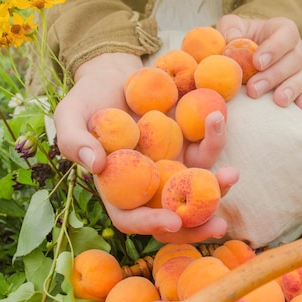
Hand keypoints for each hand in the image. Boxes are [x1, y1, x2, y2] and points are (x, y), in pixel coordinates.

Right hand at [54, 53, 237, 239]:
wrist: (113, 75)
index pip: (130, 218)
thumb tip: (95, 164)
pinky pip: (205, 148)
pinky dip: (215, 137)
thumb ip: (73, 140)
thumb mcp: (69, 115)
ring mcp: (170, 165)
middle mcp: (146, 183)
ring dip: (218, 188)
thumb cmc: (87, 98)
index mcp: (116, 187)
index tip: (172, 221)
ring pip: (196, 188)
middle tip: (219, 226)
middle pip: (172, 215)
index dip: (149, 224)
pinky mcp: (187, 144)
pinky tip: (218, 118)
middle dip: (197, 225)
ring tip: (232, 175)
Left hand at [216, 14, 301, 109]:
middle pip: (294, 59)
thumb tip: (233, 40)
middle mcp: (295, 48)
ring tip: (278, 101)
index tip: (257, 62)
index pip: (287, 34)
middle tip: (253, 89)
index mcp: (282, 30)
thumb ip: (230, 29)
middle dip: (274, 75)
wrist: (243, 56)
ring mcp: (299, 68)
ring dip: (290, 89)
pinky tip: (297, 107)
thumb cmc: (238, 38)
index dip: (275, 48)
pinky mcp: (301, 86)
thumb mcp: (231, 27)